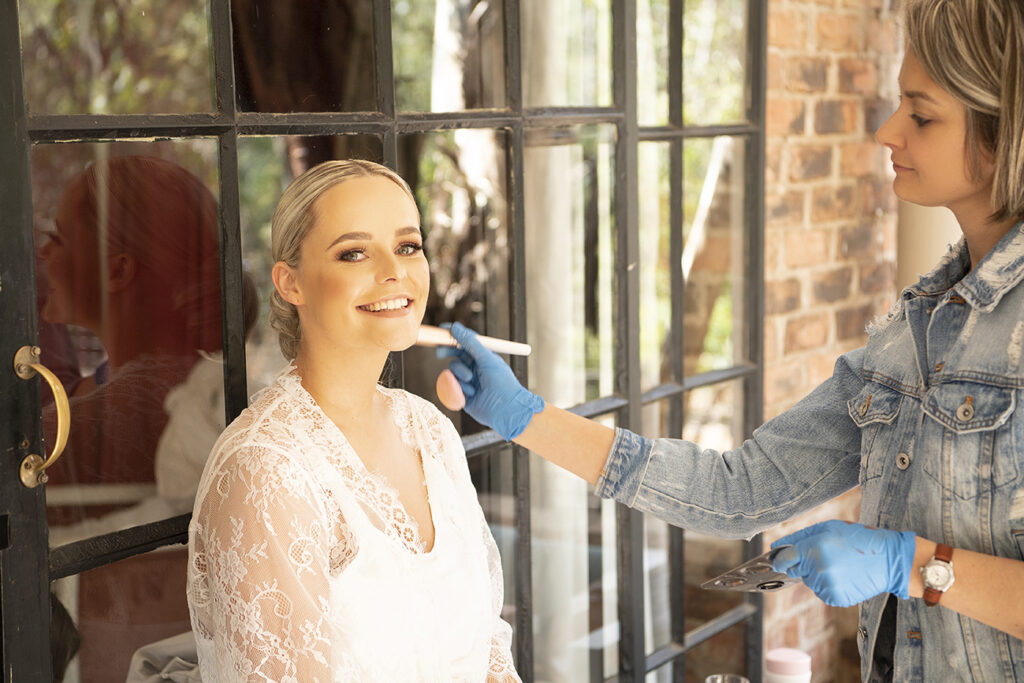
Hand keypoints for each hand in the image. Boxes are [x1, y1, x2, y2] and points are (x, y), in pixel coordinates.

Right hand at [439, 322, 543, 440]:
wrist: (507, 411)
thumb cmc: (502, 383)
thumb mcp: (487, 359)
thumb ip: (470, 343)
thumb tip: (455, 327)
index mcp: (483, 356)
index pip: (465, 341)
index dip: (453, 335)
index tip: (441, 329)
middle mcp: (475, 367)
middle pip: (454, 354)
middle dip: (447, 352)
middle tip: (440, 352)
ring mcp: (468, 381)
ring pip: (452, 370)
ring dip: (459, 373)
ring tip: (470, 379)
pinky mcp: (462, 395)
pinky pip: (451, 386)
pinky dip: (458, 388)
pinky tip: (471, 394)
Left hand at [771, 520, 915, 606]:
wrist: (887, 559)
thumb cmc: (857, 539)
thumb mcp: (828, 528)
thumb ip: (800, 536)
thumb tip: (776, 547)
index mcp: (813, 549)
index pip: (783, 559)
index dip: (780, 559)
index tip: (780, 560)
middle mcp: (817, 569)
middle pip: (797, 570)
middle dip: (805, 563)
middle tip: (826, 555)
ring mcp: (826, 585)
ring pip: (810, 581)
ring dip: (818, 574)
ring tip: (840, 564)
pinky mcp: (835, 597)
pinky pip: (822, 591)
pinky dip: (829, 585)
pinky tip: (844, 575)